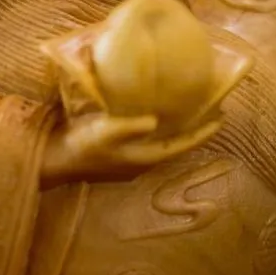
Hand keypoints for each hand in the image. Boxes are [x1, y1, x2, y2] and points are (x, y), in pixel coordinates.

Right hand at [41, 113, 220, 187]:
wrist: (55, 160)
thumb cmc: (80, 146)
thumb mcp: (104, 132)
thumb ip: (129, 127)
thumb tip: (154, 120)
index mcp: (143, 158)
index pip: (181, 146)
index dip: (201, 133)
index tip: (220, 118)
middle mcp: (140, 162)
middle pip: (175, 146)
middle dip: (193, 130)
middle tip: (208, 112)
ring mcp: (129, 161)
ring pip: (162, 145)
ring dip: (176, 131)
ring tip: (187, 113)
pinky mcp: (118, 156)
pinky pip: (147, 143)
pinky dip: (158, 131)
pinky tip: (154, 119)